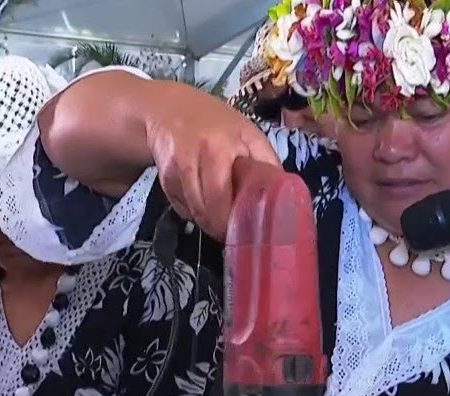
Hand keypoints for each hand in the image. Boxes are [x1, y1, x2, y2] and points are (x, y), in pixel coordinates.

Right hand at [145, 87, 281, 238]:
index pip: (230, 191)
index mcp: (227, 145)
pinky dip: (190, 212)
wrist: (170, 109)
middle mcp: (200, 153)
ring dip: (205, 221)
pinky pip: (179, 205)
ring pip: (194, 209)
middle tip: (230, 233)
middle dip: (219, 226)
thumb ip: (265, 162)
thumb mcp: (248, 135)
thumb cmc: (218, 125)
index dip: (238, 216)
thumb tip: (285, 196)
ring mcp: (179, 165)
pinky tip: (199, 205)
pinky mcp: (164, 175)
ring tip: (217, 223)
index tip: (247, 229)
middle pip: (209, 206)